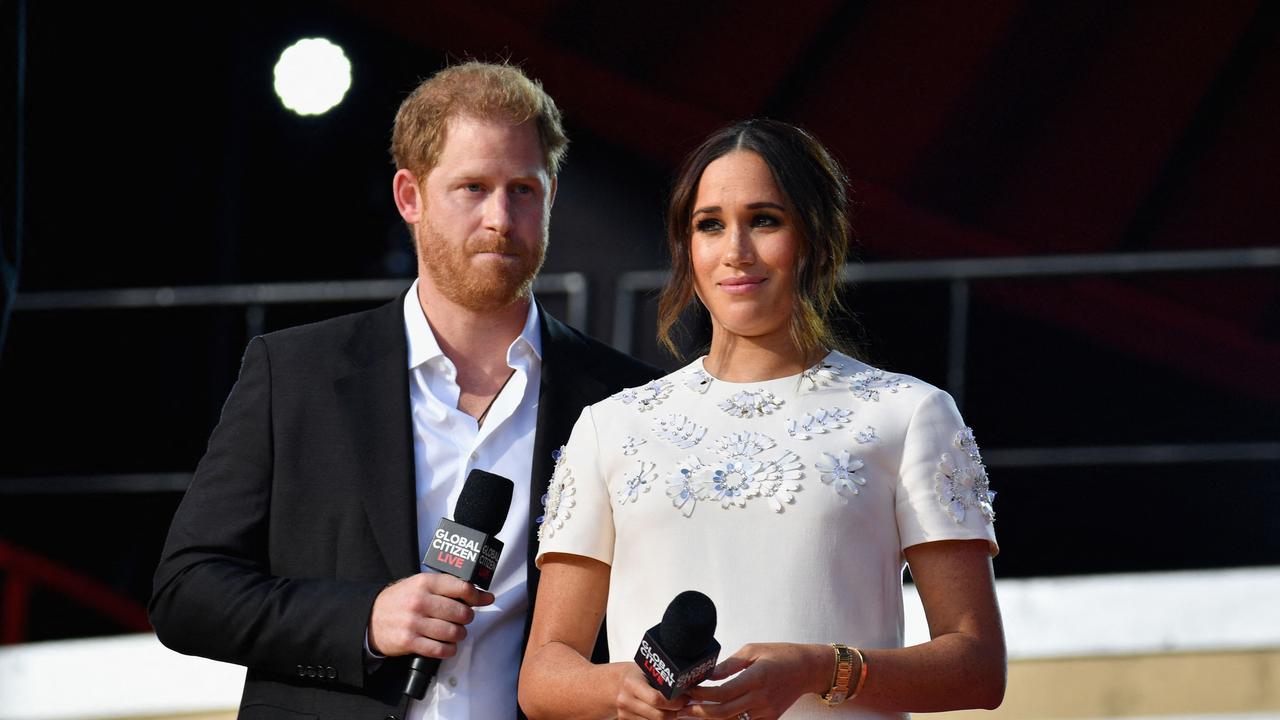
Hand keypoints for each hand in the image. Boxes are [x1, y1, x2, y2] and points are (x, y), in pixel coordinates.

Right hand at [367, 573, 494, 657]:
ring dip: (459, 635)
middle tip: (463, 619)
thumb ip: (448, 587)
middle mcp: (420, 601)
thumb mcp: (420, 585)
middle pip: (461, 613)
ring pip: (453, 632)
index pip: (462, 588)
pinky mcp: (409, 641)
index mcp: (425, 583)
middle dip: (467, 618)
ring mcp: (414, 622)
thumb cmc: (400, 600)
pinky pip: (440, 650)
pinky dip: (448, 650)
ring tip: (455, 633)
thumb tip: (483, 596)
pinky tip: (446, 646)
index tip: (482, 600)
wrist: (370, 617)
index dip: (477, 596)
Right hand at [615, 662, 687, 719]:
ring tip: (679, 710)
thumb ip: (663, 678)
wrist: (613, 685)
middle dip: (676, 713)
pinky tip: (669, 714)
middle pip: (658, 716)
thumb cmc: (635, 675)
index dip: (674, 702)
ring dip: (670, 718)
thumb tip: (690, 684)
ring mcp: (625, 714)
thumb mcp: (647, 670)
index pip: (656, 699)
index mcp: (631, 683)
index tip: (686, 699)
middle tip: (687, 706)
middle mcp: (626, 700)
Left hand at [682, 643, 829, 719]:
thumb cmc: (780, 655)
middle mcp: (761, 698)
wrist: (807, 669)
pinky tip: (712, 717)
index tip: (687, 690)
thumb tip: (708, 674)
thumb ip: (730, 664)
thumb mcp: (753, 650)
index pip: (722, 692)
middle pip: (723, 712)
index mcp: (756, 677)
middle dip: (699, 712)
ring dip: (709, 719)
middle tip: (680, 709)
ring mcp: (766, 711)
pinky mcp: (770, 719)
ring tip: (690, 715)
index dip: (701, 694)